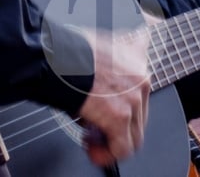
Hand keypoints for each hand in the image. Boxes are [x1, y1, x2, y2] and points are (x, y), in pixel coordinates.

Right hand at [76, 29, 151, 166]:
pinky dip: (107, 154)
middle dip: (118, 125)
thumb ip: (110, 60)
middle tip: (96, 128)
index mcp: (136, 56)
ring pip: (134, 134)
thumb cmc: (69, 50)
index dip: (125, 103)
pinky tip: (92, 150)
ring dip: (112, 140)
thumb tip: (101, 87)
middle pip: (139, 114)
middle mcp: (141, 77)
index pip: (140, 87)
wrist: (58, 55)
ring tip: (92, 139)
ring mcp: (133, 98)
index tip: (111, 109)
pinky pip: (121, 148)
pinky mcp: (120, 117)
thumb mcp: (98, 44)